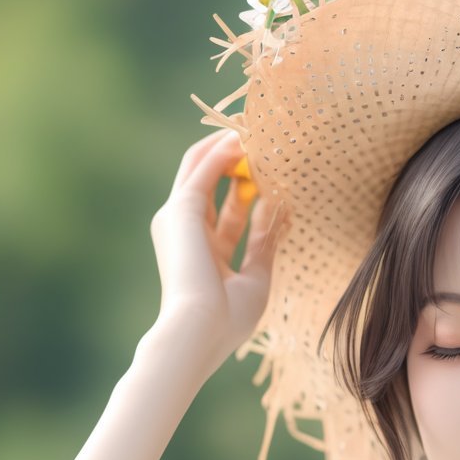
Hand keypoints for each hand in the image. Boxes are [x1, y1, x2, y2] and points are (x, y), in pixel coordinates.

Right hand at [146, 129, 290, 379]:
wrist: (197, 332)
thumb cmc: (226, 319)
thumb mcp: (255, 278)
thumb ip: (264, 244)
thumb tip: (280, 215)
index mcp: (203, 253)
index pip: (230, 213)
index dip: (253, 192)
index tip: (279, 176)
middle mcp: (186, 231)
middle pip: (211, 182)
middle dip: (236, 160)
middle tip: (265, 140)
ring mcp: (179, 217)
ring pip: (201, 165)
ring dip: (229, 146)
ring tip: (258, 128)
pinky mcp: (181, 207)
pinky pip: (203, 166)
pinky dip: (223, 149)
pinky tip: (246, 136)